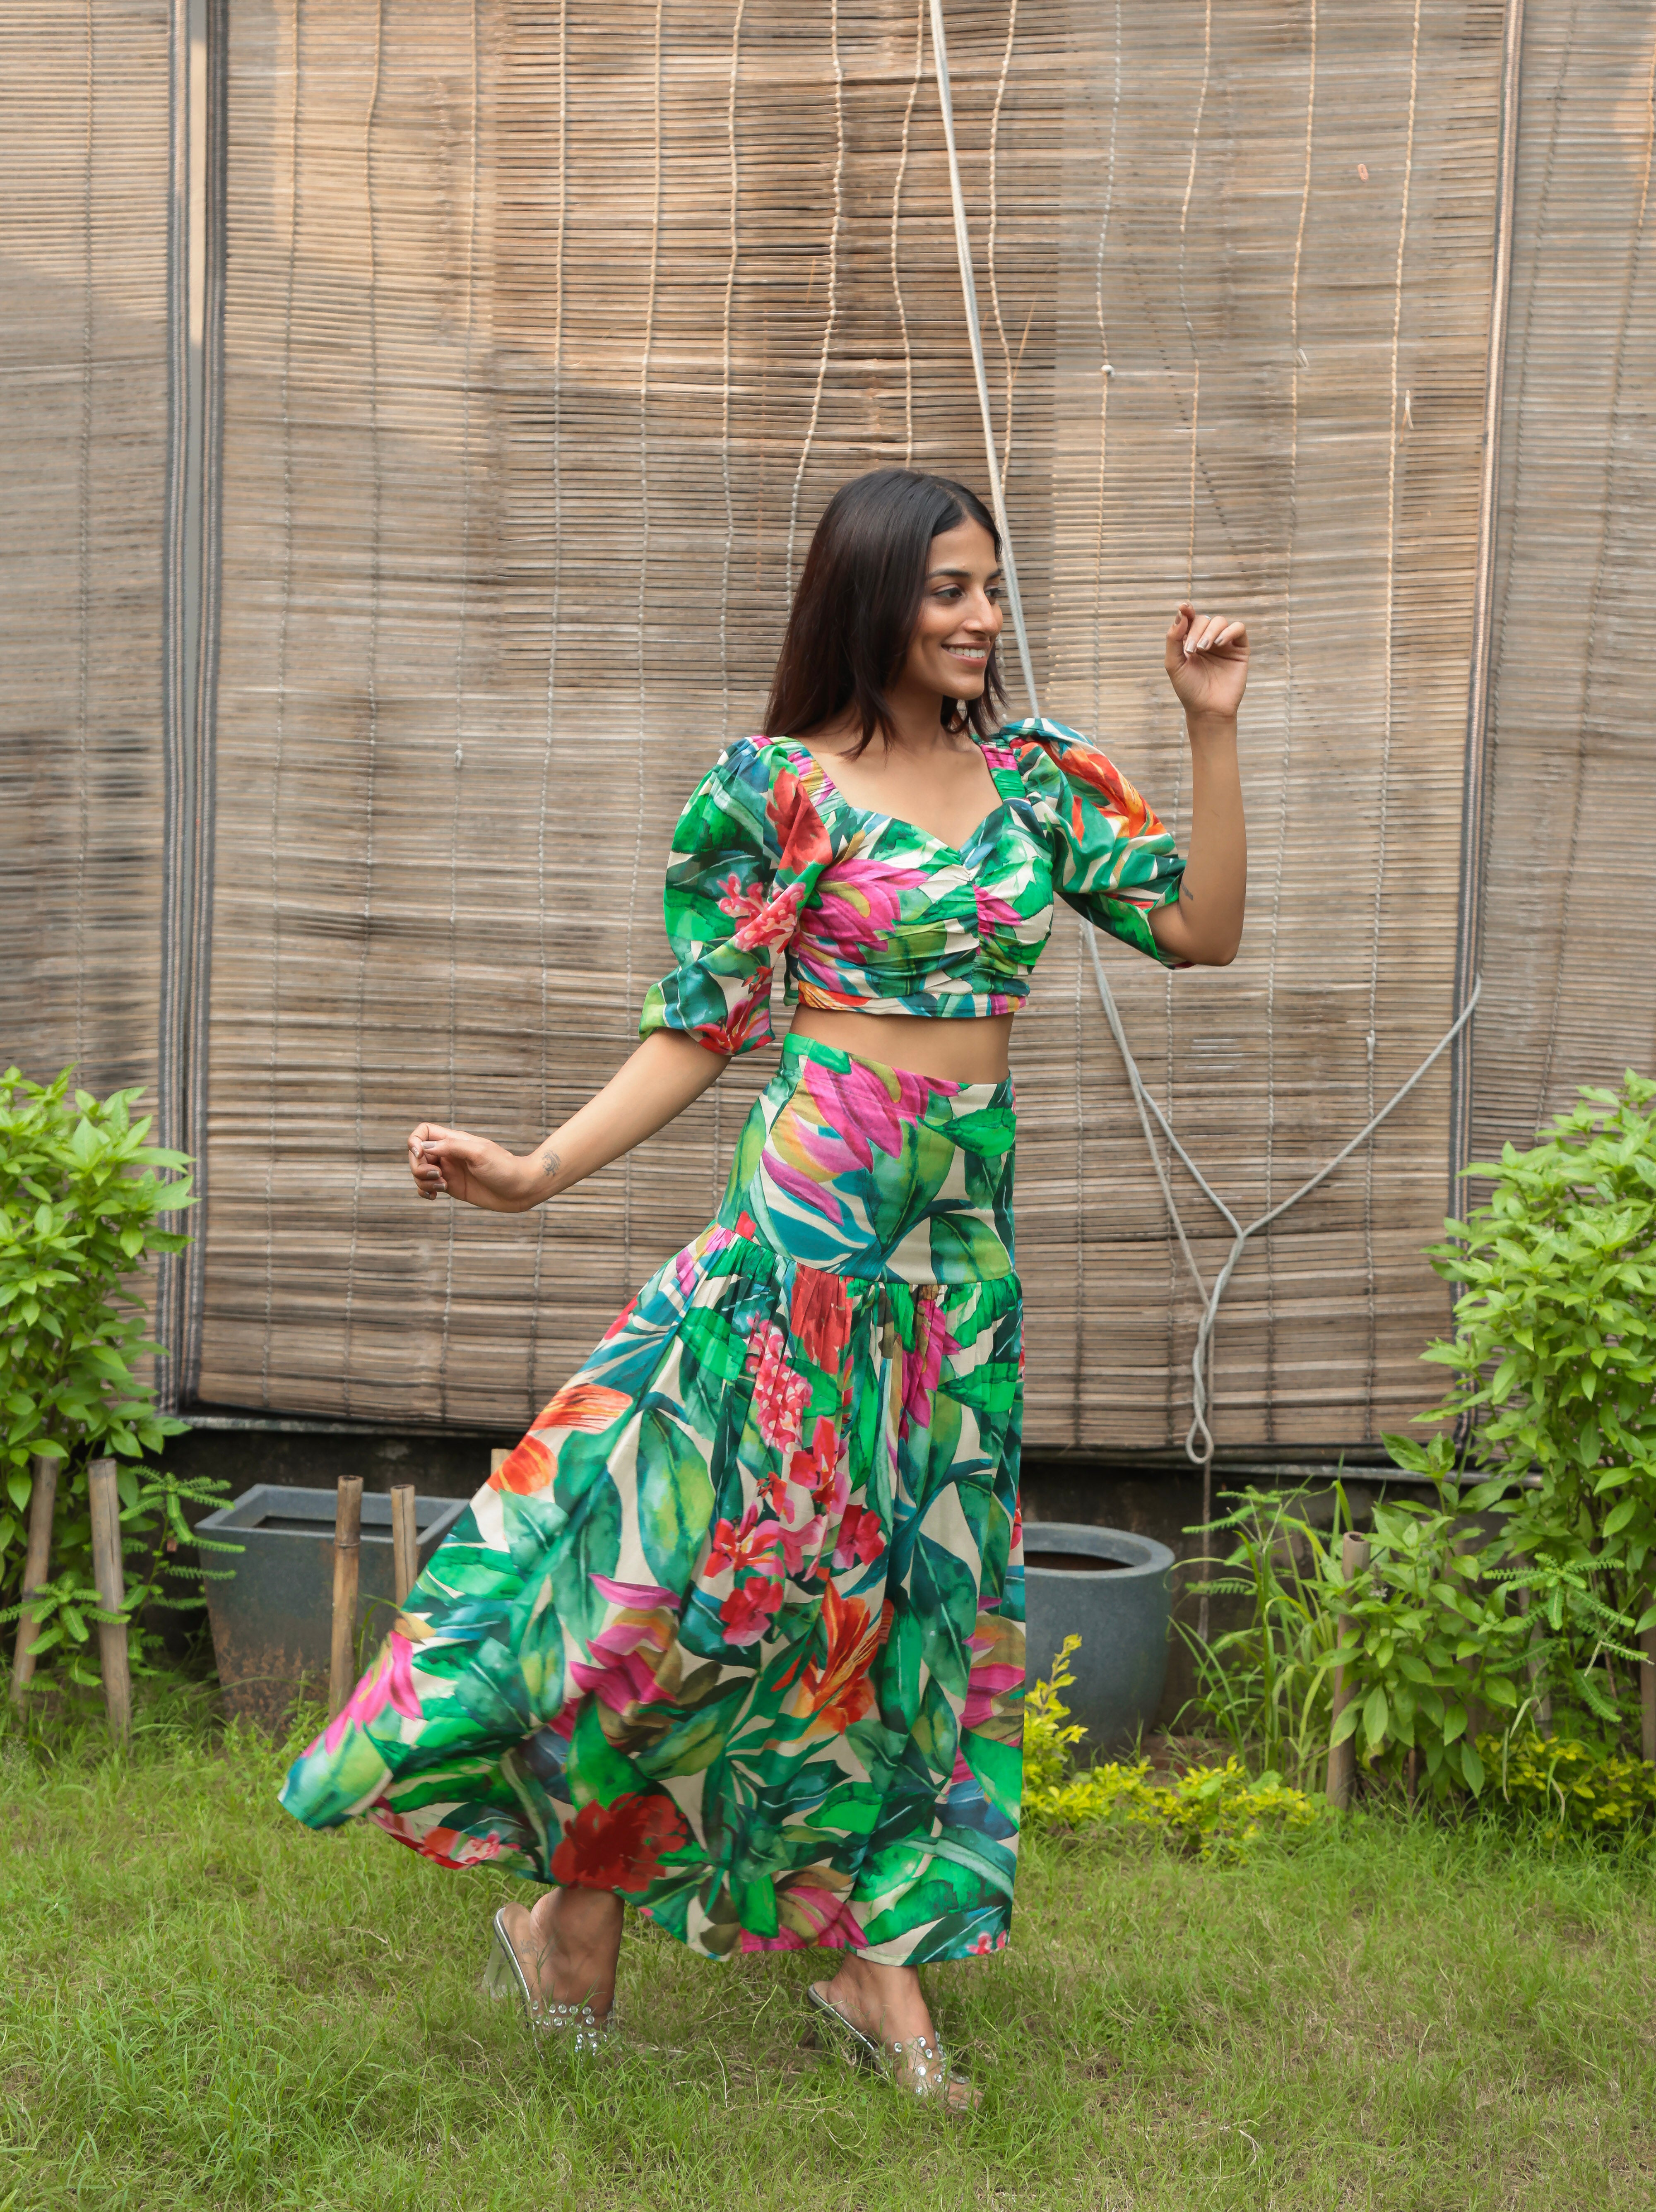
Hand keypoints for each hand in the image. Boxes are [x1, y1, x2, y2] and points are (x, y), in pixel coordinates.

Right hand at [407, 1122, 529, 1211]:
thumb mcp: (479, 1153)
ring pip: (420, 1172)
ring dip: (422, 1181)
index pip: (423, 1132)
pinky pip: (428, 1187)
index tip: (420, 1154)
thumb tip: (425, 1147)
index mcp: (454, 1140)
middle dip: (418, 1166)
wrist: (521, 1188)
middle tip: (438, 1176)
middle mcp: (449, 1154)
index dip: (414, 1141)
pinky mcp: (452, 1187)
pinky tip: (434, 1196)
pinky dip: (424, 1191)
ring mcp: (450, 1171)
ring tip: (442, 1187)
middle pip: (417, 1155)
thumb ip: (452, 1147)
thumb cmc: (504, 1168)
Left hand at [1165, 602, 1247, 721]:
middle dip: (1196, 631)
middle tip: (1192, 650)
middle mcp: (1208, 639)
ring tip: (1204, 649)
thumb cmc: (1189, 689)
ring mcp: (1224, 643)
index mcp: (1190, 641)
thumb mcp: (1173, 663)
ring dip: (1211, 631)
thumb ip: (1173, 638)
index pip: (1189, 619)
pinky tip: (1219, 644)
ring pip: (1220, 621)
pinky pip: (1239, 628)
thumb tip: (1182, 611)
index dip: (1187, 611)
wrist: (1207, 709)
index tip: (1185, 607)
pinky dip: (1229, 631)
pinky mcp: (1240, 649)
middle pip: (1204, 619)